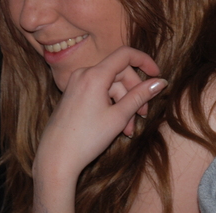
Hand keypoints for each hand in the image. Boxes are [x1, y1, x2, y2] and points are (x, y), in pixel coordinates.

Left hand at [31, 46, 166, 212]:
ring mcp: (76, 84)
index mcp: (94, 75)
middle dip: (134, 93)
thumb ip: (140, 96)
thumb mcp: (118, 117)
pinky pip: (98, 92)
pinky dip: (110, 105)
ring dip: (123, 104)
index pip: (125, 55)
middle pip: (119, 73)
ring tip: (128, 130)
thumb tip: (160, 82)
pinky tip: (116, 126)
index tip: (158, 75)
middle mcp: (83, 74)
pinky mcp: (73, 95)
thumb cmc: (86, 139)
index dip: (145, 61)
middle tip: (143, 115)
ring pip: (110, 86)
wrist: (55, 159)